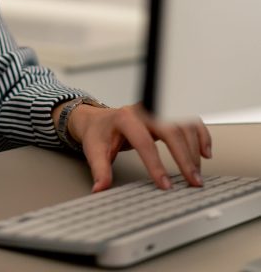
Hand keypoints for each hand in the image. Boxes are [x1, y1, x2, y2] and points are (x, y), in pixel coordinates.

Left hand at [64, 102, 211, 192]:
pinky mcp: (166, 113)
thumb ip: (100, 170)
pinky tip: (205, 153)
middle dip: (184, 156)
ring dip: (195, 148)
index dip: (155, 164)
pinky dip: (201, 134)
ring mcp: (157, 109)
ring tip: (197, 173)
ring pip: (183, 123)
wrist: (99, 119)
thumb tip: (100, 189)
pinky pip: (189, 119)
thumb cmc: (99, 133)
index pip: (144, 141)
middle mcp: (143, 110)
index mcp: (124, 118)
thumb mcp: (94, 150)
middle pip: (170, 129)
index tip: (165, 185)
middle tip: (193, 181)